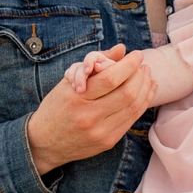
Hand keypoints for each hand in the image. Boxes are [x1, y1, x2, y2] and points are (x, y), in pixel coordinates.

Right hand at [27, 46, 153, 174]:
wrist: (44, 143)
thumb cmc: (56, 108)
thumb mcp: (67, 83)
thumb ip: (95, 64)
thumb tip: (121, 49)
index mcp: (76, 97)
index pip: (111, 78)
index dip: (129, 65)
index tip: (136, 55)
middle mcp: (89, 116)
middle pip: (127, 93)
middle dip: (140, 76)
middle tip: (143, 66)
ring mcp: (100, 132)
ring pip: (133, 107)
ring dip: (145, 89)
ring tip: (147, 77)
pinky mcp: (107, 142)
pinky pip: (131, 120)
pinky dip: (142, 104)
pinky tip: (146, 93)